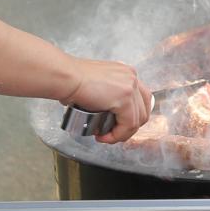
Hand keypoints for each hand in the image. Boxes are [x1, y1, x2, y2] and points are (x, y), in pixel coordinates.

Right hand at [0, 14, 149, 141]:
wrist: (64, 77)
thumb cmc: (71, 80)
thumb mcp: (95, 84)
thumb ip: (106, 94)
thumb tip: (106, 111)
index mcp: (126, 73)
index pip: (141, 98)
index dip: (131, 117)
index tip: (115, 126)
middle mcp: (132, 77)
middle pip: (144, 109)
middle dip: (130, 127)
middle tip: (111, 135)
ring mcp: (130, 86)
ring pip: (138, 120)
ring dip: (122, 134)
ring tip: (104, 137)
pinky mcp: (125, 98)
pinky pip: (129, 124)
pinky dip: (118, 135)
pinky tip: (103, 137)